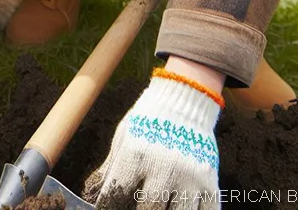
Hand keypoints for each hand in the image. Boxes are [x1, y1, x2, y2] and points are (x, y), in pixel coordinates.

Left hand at [84, 69, 221, 208]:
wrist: (184, 98)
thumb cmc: (148, 118)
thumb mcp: (125, 136)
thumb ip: (109, 167)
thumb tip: (89, 193)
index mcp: (137, 154)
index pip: (117, 194)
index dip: (110, 205)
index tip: (107, 209)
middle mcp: (163, 168)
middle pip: (147, 209)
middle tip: (134, 208)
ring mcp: (189, 177)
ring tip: (158, 207)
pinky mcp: (209, 182)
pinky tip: (181, 209)